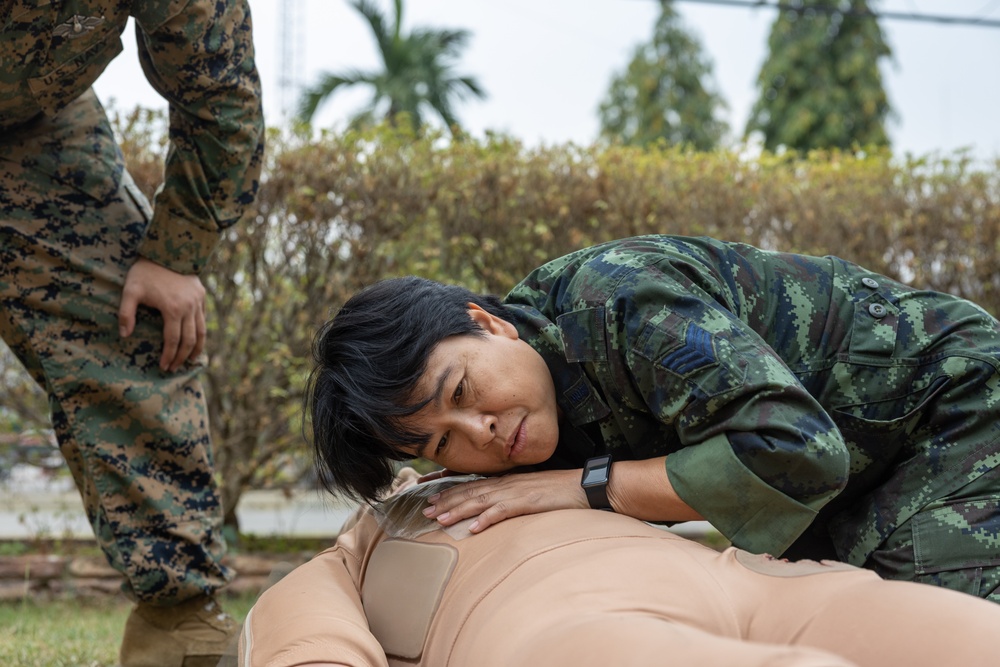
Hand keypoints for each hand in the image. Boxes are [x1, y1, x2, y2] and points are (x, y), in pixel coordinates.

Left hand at [118, 257, 206, 371]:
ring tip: (192, 359)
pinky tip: (196, 339)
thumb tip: (125, 335)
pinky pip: (204, 318)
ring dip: (197, 348)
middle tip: (175, 367)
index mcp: (172, 309)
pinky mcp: (201, 295)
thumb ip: (126, 313)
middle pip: (189, 340)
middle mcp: (189, 308)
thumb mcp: (130, 290)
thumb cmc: (145, 271)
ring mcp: (197, 301)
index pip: (172, 340)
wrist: (166, 250)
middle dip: (182, 356)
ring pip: (202, 331)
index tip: (164, 366)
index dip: (169, 355)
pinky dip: (201, 331)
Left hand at [421, 469, 585, 532]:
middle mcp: (508, 485)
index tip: (433, 498)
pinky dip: (486, 519)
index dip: (452, 491)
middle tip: (425, 510)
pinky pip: (503, 511)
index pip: (474, 486)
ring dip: (458, 510)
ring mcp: (517, 492)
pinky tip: (473, 529)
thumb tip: (499, 509)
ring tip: (440, 519)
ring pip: (480, 501)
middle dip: (447, 501)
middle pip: (471, 492)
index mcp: (508, 482)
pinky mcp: (528, 502)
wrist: (586, 487)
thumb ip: (515, 499)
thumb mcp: (533, 494)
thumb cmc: (562, 492)